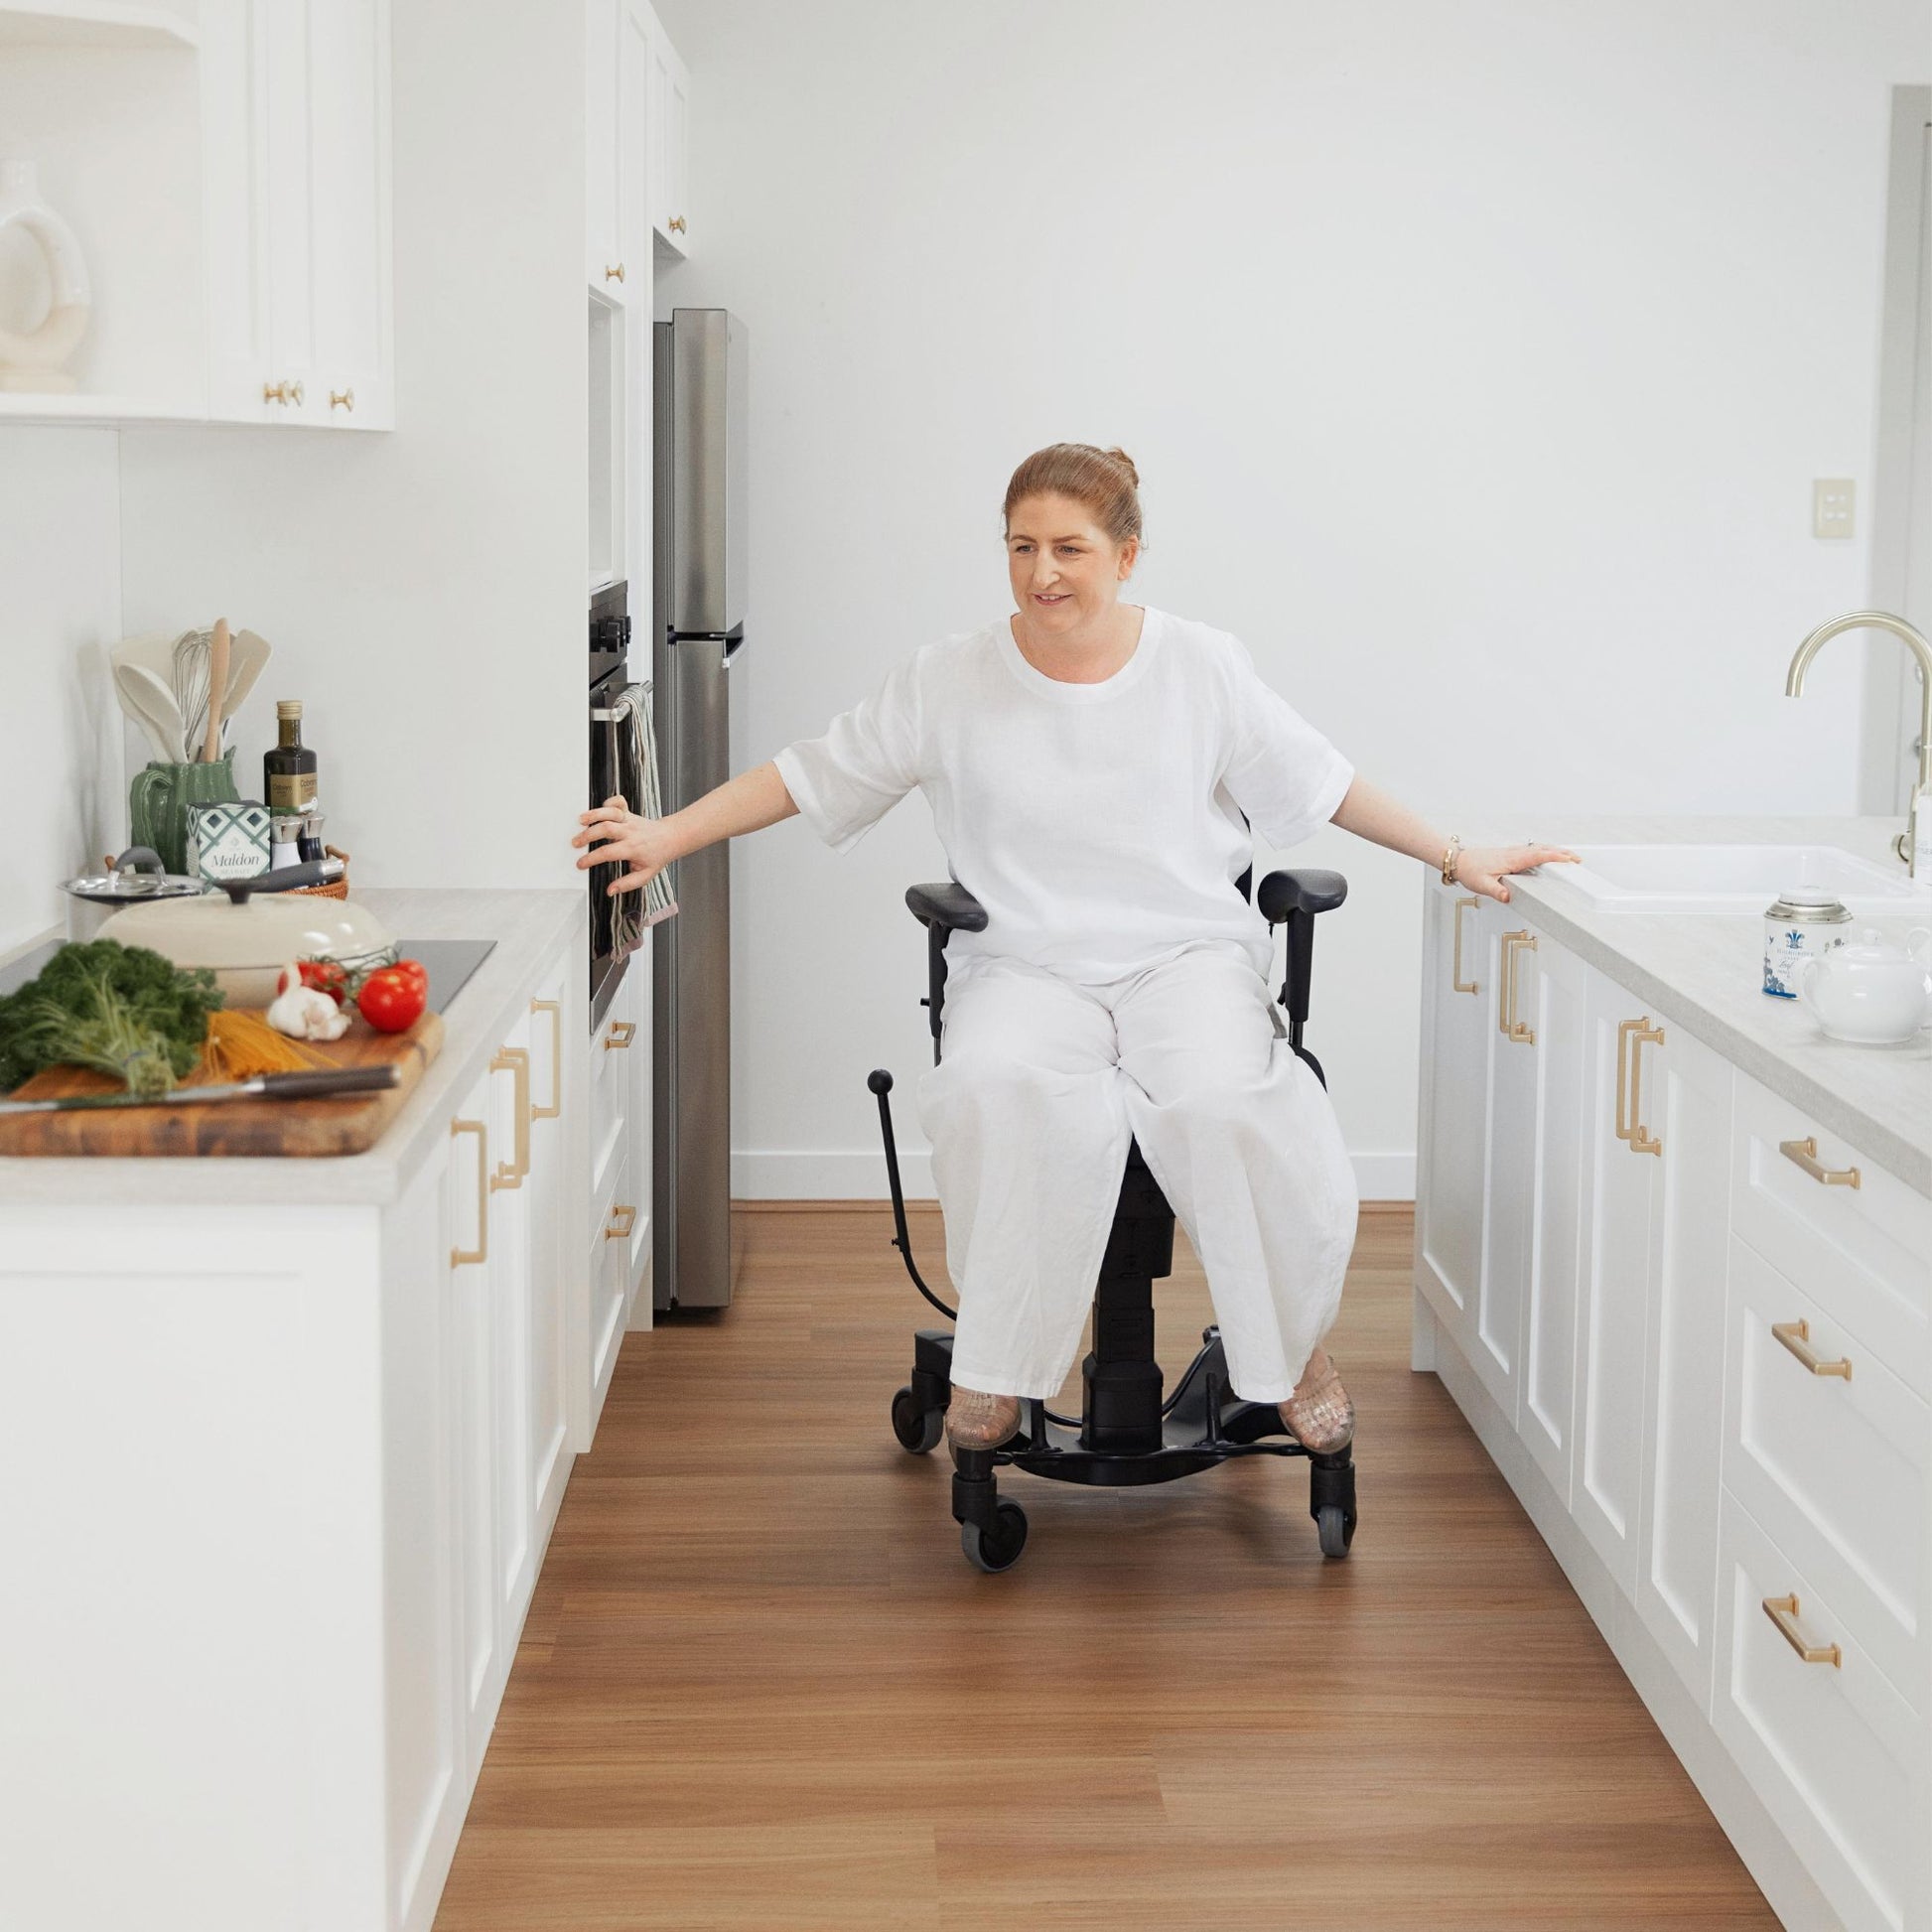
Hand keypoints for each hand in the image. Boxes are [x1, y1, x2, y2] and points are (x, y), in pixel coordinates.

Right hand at [573, 795, 672, 896]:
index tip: (581, 864)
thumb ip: (627, 884)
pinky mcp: (629, 812)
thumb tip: (611, 890)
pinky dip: (608, 802)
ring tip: (580, 821)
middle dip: (587, 835)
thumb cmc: (657, 856)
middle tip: (575, 843)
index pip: (608, 852)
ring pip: (610, 812)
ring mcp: (629, 820)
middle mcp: (630, 832)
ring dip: (594, 815)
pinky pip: (618, 802)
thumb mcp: (645, 875)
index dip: (591, 858)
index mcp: (632, 848)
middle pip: (605, 829)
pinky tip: (600, 809)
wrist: (670, 838)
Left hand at [1455, 842, 1580, 904]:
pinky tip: (1550, 856)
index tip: (1569, 859)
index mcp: (1511, 859)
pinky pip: (1533, 850)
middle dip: (1562, 853)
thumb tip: (1507, 897)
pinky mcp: (1511, 854)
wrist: (1460, 860)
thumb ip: (1496, 891)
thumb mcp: (1481, 884)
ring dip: (1556, 851)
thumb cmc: (1470, 870)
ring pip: (1539, 849)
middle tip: (1578, 860)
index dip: (1554, 857)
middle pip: (1543, 850)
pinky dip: (1546, 851)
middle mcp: (1515, 853)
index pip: (1537, 856)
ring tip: (1570, 858)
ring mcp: (1514, 852)